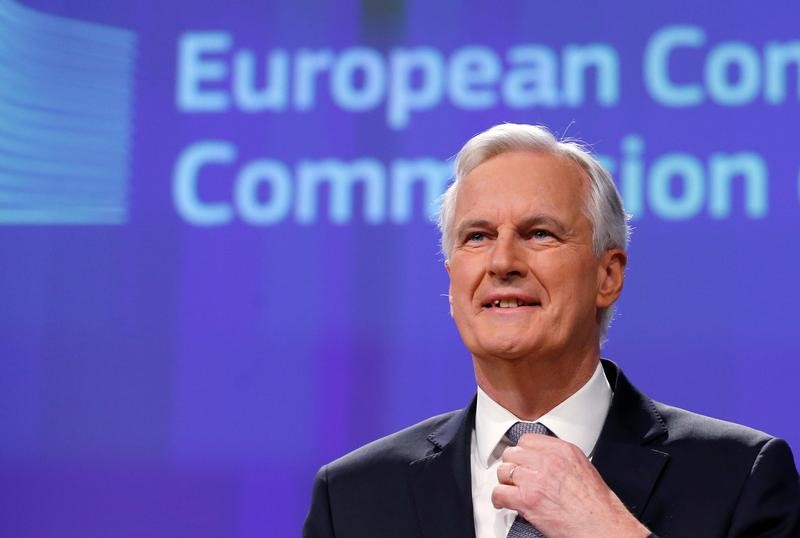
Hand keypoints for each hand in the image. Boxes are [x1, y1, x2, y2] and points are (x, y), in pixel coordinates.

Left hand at [493, 433, 650, 537]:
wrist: (601, 525)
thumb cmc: (596, 504)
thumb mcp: (582, 467)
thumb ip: (560, 458)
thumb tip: (542, 459)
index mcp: (562, 450)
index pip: (527, 439)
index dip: (522, 452)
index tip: (521, 460)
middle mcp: (548, 461)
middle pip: (512, 454)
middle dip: (512, 466)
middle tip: (515, 477)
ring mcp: (535, 479)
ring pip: (503, 472)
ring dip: (505, 482)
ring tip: (511, 491)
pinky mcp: (527, 499)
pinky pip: (499, 493)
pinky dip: (499, 499)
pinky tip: (504, 503)